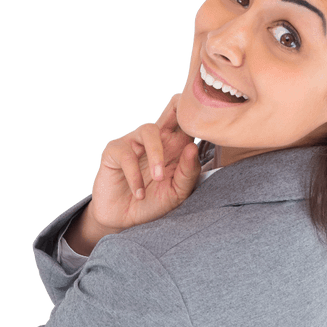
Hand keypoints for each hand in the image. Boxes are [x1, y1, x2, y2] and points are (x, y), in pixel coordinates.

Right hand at [89, 94, 201, 231]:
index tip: (211, 130)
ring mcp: (135, 141)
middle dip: (182, 109)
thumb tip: (192, 147)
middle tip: (188, 128)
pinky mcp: (115, 150)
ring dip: (156, 155)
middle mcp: (158, 138)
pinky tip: (139, 194)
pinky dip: (134, 176)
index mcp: (177, 145)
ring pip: (149, 130)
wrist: (124, 219)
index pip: (191, 121)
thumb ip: (188, 173)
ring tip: (158, 179)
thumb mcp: (177, 192)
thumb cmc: (152, 202)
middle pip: (173, 107)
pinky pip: (127, 155)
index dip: (201, 118)